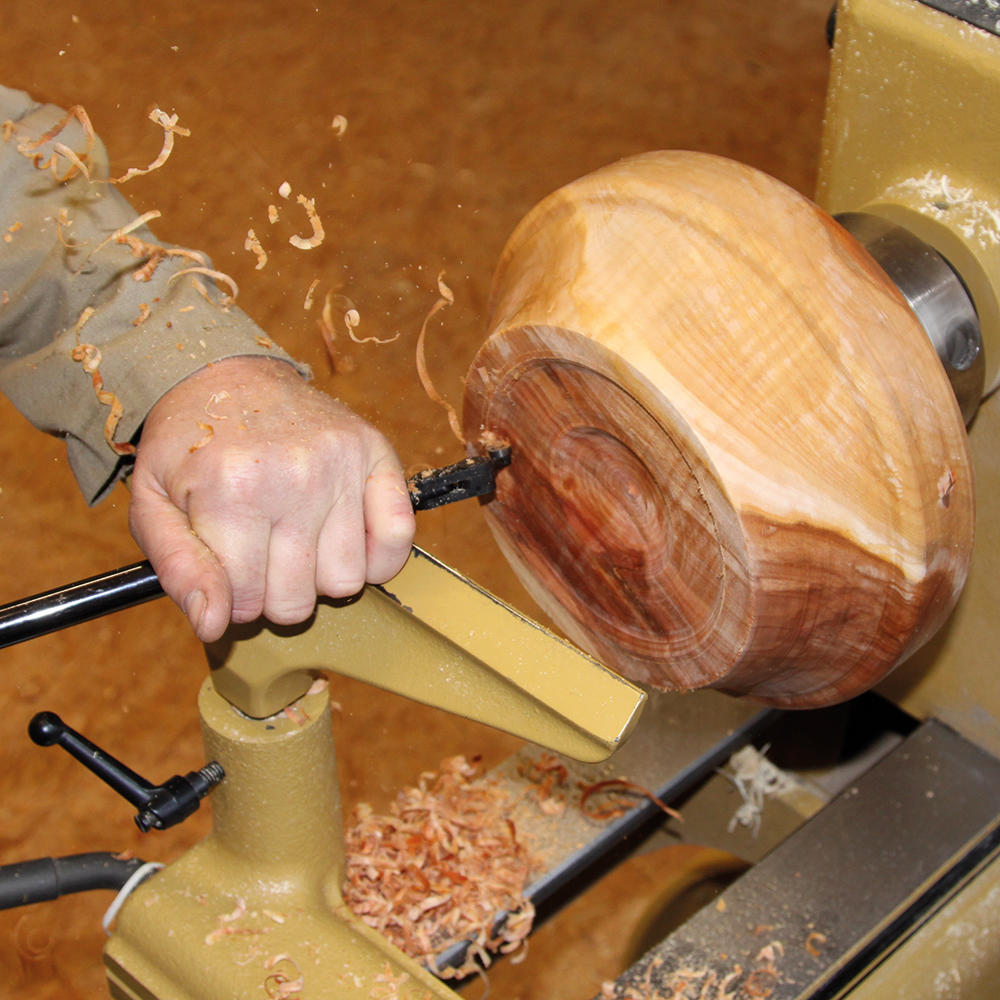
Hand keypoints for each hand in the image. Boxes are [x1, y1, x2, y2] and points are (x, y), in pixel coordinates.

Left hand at [128, 356, 415, 641]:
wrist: (224, 374)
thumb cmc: (187, 446)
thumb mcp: (153, 505)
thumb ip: (177, 568)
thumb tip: (213, 624)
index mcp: (230, 493)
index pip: (245, 603)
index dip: (234, 599)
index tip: (229, 570)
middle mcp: (292, 478)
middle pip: (299, 600)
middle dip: (275, 593)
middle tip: (263, 556)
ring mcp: (340, 465)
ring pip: (347, 580)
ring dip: (322, 576)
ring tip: (301, 542)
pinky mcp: (374, 453)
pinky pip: (397, 537)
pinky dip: (379, 556)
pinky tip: (347, 540)